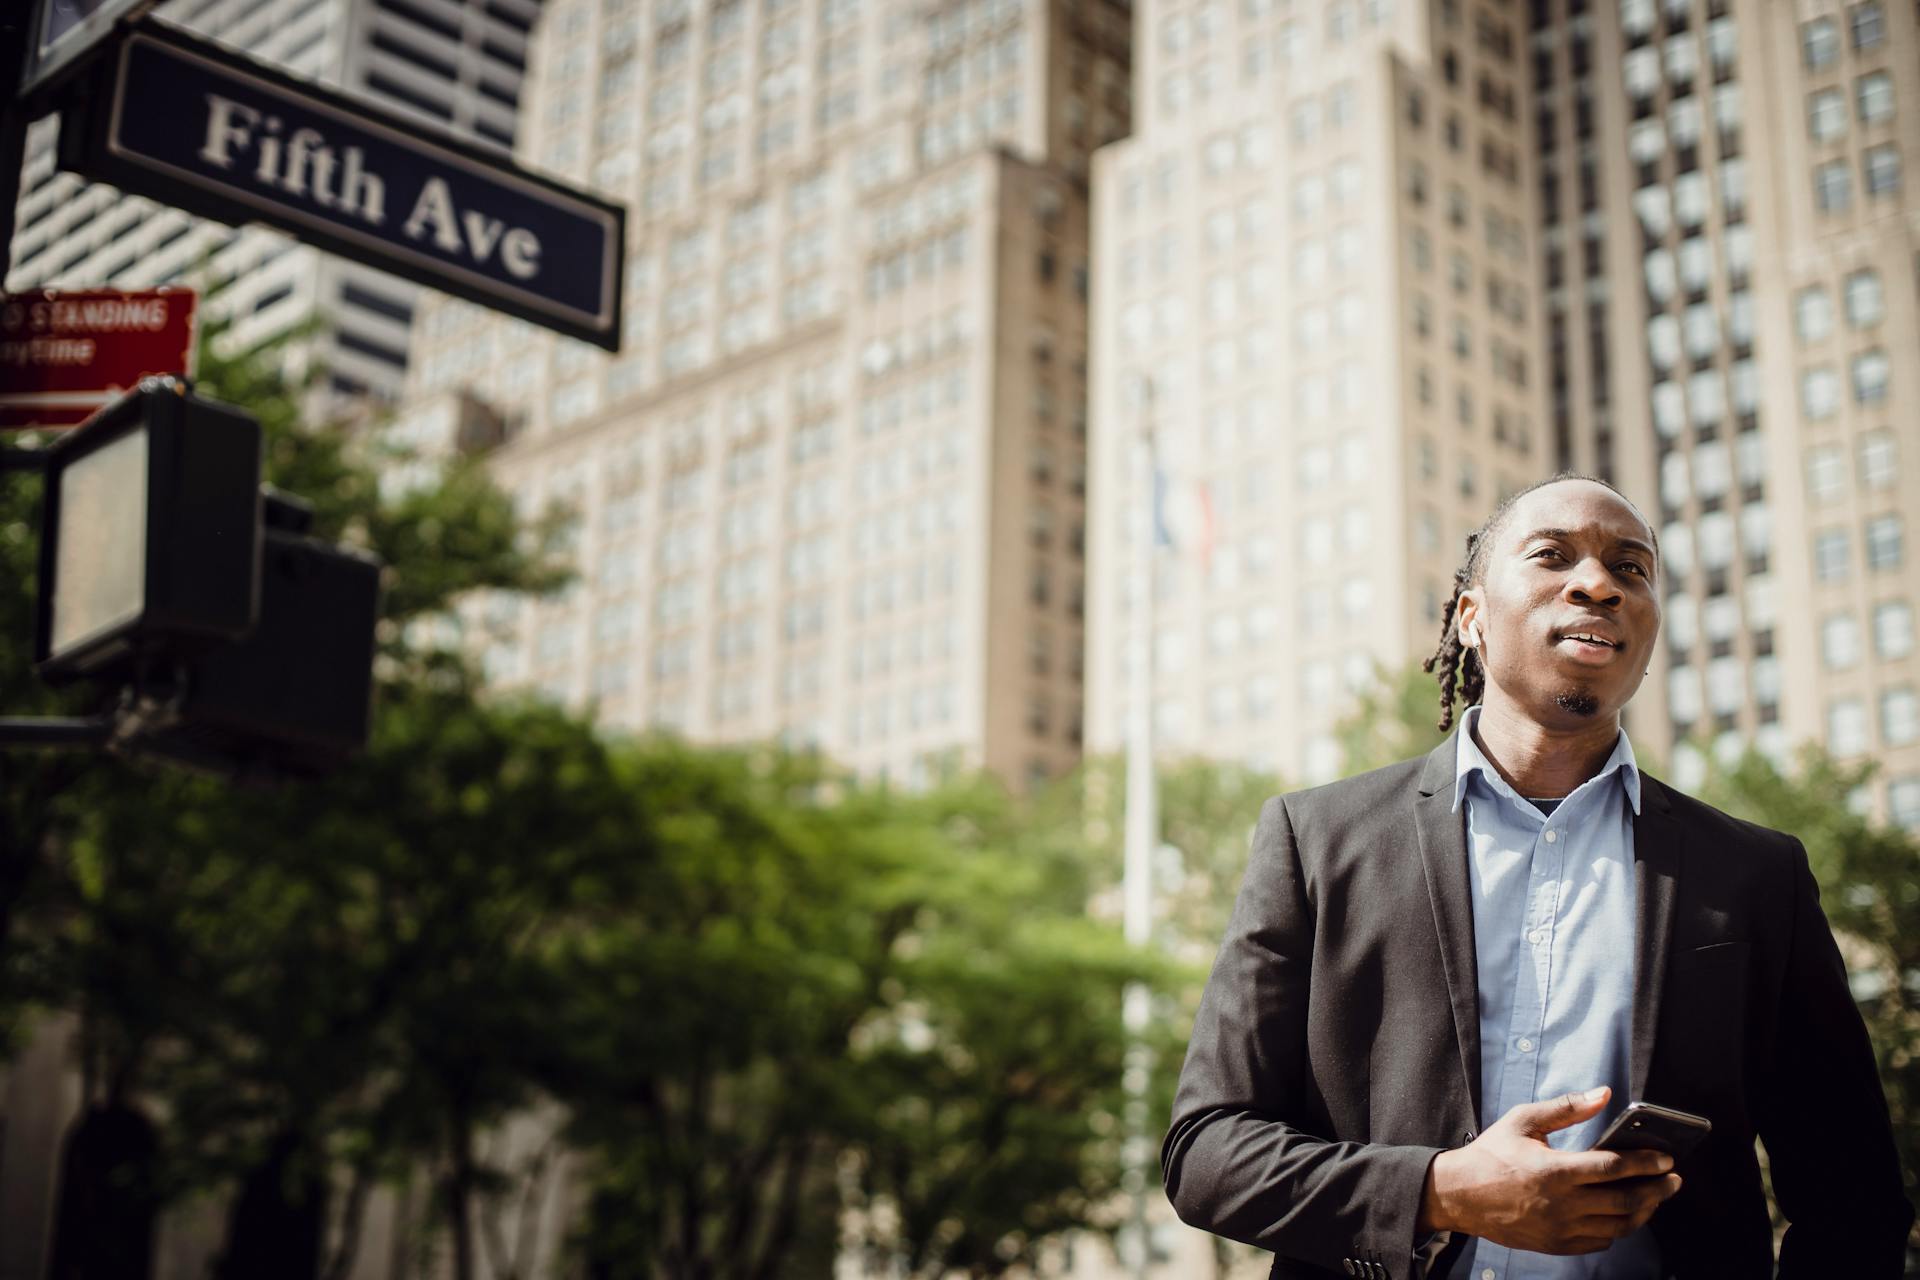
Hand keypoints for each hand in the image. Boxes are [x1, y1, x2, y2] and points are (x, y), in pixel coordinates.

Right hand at [1418, 1087, 1682, 1253]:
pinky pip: (1601, 1241)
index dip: (1646, 1163)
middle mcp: (1561, 1204)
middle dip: (1658, 1190)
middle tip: (1674, 1180)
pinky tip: (1624, 1214)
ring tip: (1656, 1197)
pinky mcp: (1557, 1245)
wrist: (1459, 1196)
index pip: (1614, 1167)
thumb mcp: (1523, 1121)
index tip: (1667, 1158)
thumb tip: (1604, 1094)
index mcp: (1554, 1170)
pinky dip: (1619, 1228)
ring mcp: (1560, 1229)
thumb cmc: (1491, 1154)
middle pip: (1625, 1201)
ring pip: (1618, 1226)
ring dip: (1644, 1211)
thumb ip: (1567, 1107)